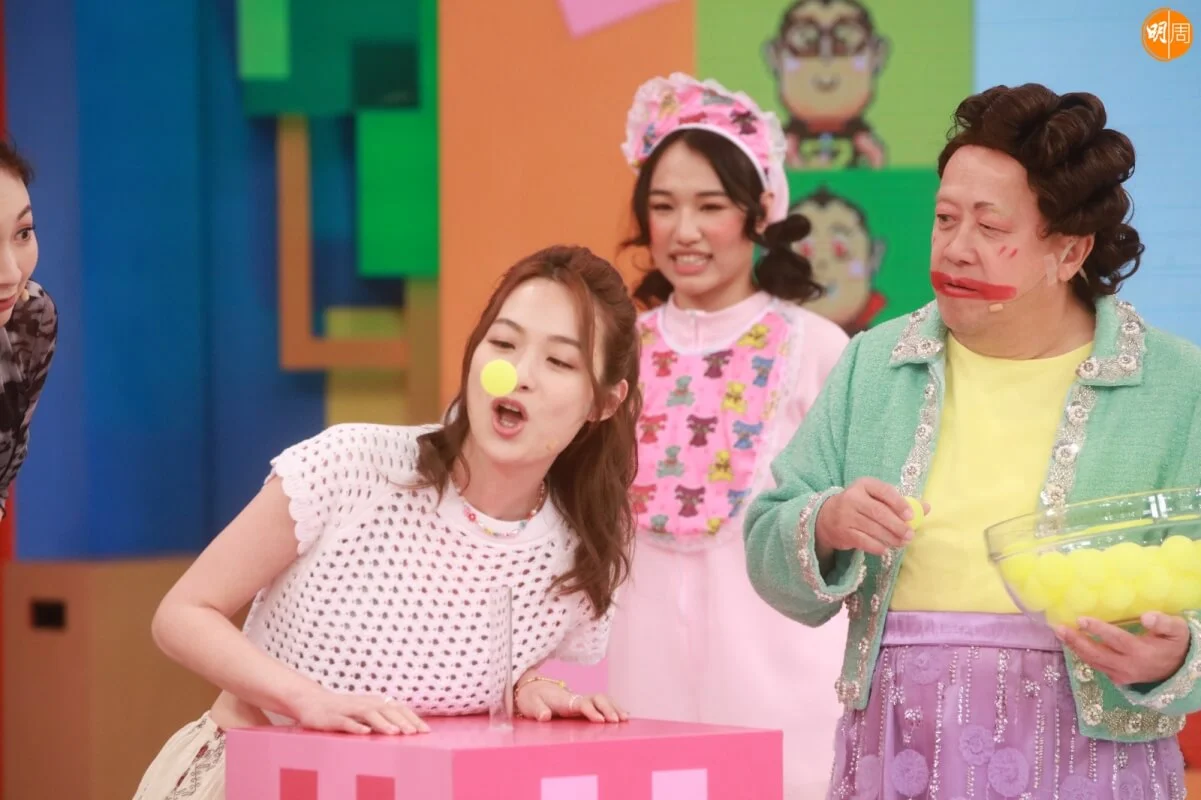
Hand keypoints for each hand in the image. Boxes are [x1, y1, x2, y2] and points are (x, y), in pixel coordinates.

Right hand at [291, 687, 429, 735]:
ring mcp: (349, 710)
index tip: (426, 731)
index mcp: (375, 702)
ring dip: (383, 723)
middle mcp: (365, 703)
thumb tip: (408, 726)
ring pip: (369, 714)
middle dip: (402, 721)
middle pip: (387, 710)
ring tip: (395, 733)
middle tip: (415, 733)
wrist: (313, 702)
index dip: (412, 718)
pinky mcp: (333, 718)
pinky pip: (346, 722)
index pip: (398, 709)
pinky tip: (365, 732)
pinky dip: (356, 726)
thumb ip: (385, 716)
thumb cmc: (345, 709)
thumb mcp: (367, 711)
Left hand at [515, 678, 627, 723]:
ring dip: (614, 707)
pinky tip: (623, 714)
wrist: (530, 687)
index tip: (600, 720)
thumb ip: (538, 710)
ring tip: (625, 718)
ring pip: (601, 699)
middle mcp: (574, 698)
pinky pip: (600, 703)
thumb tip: (545, 716)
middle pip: (596, 698)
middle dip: (608, 708)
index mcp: (563, 699)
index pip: (581, 703)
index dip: (591, 711)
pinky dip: (613, 707)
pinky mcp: (581, 704)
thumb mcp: (530, 704)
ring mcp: (579, 700)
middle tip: (618, 721)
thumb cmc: (531, 697)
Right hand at [815, 478, 925, 557]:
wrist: (826, 517)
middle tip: (910, 535)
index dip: (899, 503)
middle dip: (897, 525)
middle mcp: (852, 498)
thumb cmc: (859, 505)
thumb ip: (900, 502)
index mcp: (863, 484)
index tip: (911, 516)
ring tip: (902, 543)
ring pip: (872, 528)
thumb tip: (926, 507)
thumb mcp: (875, 497)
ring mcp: (845, 516)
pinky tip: (885, 549)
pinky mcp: (843, 533)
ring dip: (890, 538)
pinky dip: (876, 546)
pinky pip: (863, 541)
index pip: (884, 491)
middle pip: (878, 512)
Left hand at [1056, 612, 1190, 685]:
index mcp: (1142, 652)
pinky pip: (1097, 667)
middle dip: (1077, 641)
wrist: (1180, 669)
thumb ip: (1163, 622)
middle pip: (1098, 654)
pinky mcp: (1118, 679)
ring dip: (1075, 648)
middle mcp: (1129, 666)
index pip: (1117, 640)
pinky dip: (1083, 655)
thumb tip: (1146, 616)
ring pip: (1094, 662)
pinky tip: (1072, 642)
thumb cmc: (1175, 643)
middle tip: (1060, 628)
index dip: (1099, 630)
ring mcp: (1122, 675)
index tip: (1081, 619)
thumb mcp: (1177, 630)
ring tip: (1060, 632)